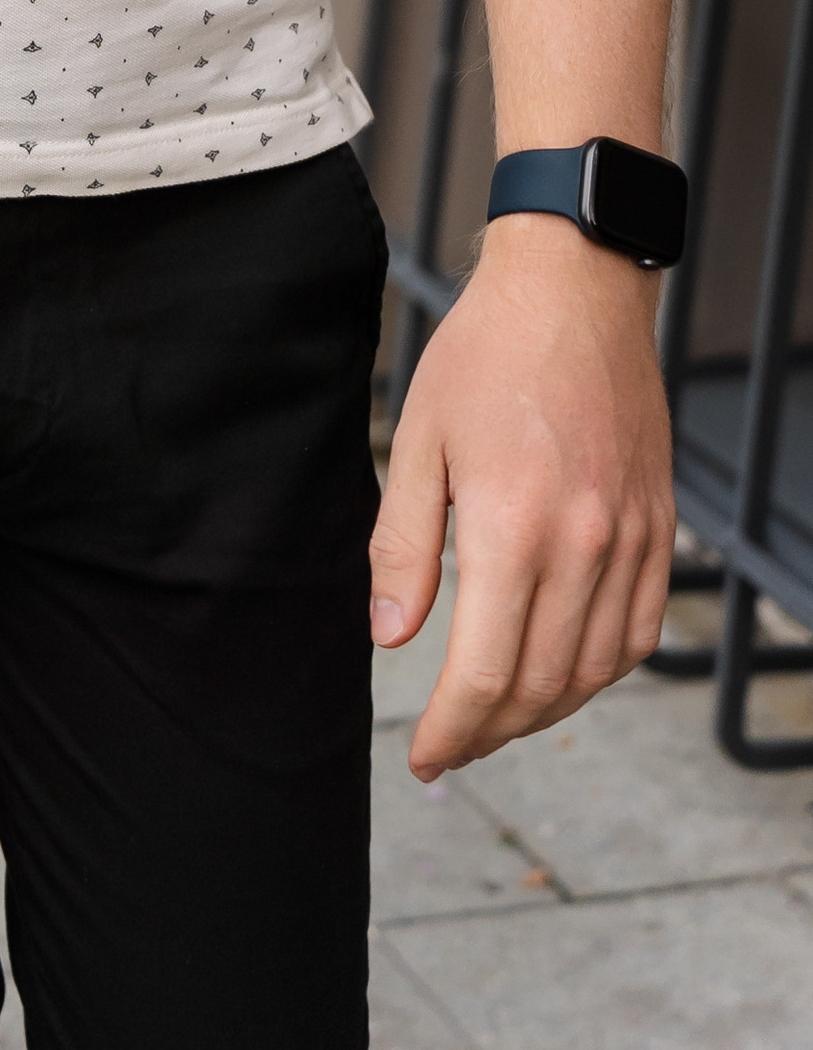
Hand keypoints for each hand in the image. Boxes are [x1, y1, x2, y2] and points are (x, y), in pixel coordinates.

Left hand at [373, 212, 674, 780]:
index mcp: (514, 528)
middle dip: (490, 733)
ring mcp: (631, 540)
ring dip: (545, 713)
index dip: (451, 730)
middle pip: (543, 687)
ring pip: (596, 671)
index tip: (423, 758)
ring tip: (496, 720)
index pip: (486, 674)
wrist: (572, 291)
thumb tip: (389, 638)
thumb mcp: (419, 440)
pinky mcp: (660, 528)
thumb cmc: (484, 356)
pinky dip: (601, 670)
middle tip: (450, 746)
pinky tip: (562, 673)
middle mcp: (584, 546)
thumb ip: (401, 545)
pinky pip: (639, 632)